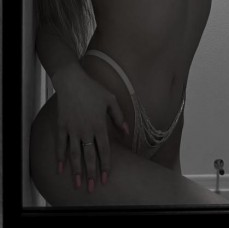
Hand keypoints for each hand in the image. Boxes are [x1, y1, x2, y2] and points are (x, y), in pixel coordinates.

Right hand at [53, 64, 129, 191]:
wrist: (72, 81)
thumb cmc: (93, 89)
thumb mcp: (111, 99)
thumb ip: (119, 116)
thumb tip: (126, 132)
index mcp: (100, 124)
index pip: (104, 150)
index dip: (106, 165)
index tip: (106, 178)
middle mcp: (86, 130)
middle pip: (89, 156)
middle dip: (91, 173)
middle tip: (91, 188)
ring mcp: (72, 129)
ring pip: (74, 154)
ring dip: (76, 170)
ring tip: (77, 184)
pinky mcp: (62, 126)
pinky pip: (60, 145)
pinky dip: (60, 158)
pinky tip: (60, 169)